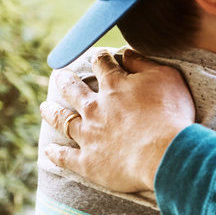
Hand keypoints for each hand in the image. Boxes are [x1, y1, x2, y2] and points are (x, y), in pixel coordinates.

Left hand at [38, 48, 195, 192]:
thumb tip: (126, 53)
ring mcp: (88, 135)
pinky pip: (66, 157)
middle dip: (65, 81)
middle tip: (59, 76)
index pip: (102, 64)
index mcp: (114, 85)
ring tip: (44, 108)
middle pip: (74, 90)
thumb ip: (144, 63)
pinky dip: (56, 154)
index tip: (97, 58)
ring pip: (63, 120)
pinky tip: (48, 150)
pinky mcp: (88, 161)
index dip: (100, 59)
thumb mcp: (166, 78)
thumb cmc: (171, 114)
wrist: (165, 154)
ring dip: (52, 113)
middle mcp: (95, 107)